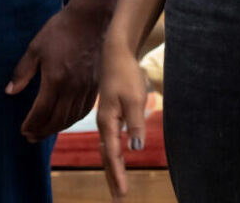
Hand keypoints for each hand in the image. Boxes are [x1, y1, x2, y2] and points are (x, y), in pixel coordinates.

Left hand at [6, 4, 102, 140]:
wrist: (89, 20)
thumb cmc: (60, 30)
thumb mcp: (35, 47)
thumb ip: (22, 71)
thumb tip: (9, 91)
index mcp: (55, 79)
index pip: (42, 111)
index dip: (32, 123)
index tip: (23, 131)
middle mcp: (72, 88)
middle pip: (57, 119)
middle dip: (42, 131)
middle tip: (30, 137)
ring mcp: (86, 88)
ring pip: (71, 118)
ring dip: (56, 128)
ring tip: (44, 131)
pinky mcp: (95, 86)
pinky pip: (84, 110)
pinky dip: (72, 120)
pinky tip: (64, 120)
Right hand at [96, 36, 150, 197]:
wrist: (115, 52)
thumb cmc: (125, 74)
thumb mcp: (134, 98)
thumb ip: (135, 124)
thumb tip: (134, 149)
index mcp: (108, 120)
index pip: (112, 154)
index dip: (117, 174)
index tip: (122, 194)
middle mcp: (104, 122)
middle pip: (106, 155)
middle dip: (111, 178)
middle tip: (117, 199)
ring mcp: (107, 117)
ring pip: (107, 149)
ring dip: (111, 168)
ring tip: (116, 186)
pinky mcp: (111, 113)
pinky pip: (109, 140)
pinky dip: (112, 154)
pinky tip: (116, 158)